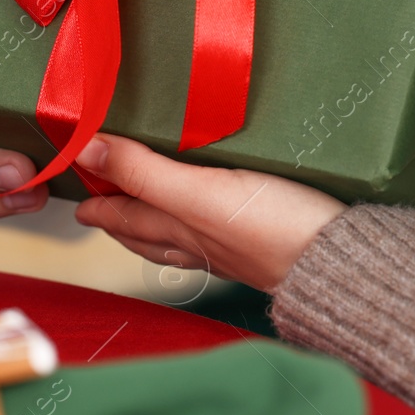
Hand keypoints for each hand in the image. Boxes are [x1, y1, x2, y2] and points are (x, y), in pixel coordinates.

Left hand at [73, 135, 345, 291]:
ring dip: (154, 221)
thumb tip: (87, 150)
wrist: (338, 263)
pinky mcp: (261, 243)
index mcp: (177, 229)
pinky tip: (208, 221)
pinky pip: (212, 236)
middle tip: (98, 198)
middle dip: (118, 214)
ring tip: (143, 208)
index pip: (122, 214)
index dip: (96, 198)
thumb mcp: (201, 192)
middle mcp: (198, 243)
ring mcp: (230, 248)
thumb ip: (145, 172)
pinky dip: (195, 226)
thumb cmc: (273, 228)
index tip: (76, 177)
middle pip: (144, 231)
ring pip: (176, 237)